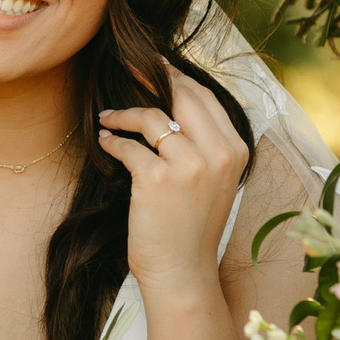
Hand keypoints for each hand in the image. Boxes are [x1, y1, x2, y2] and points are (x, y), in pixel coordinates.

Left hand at [98, 66, 248, 294]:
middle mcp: (217, 155)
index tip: (158, 66)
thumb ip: (206, 145)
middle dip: (153, 77)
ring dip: (124, 114)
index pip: (206, 99)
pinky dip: (113, 140)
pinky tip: (104, 141)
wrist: (183, 272)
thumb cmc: (192, 227)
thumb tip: (178, 104)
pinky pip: (129, 146)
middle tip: (129, 69)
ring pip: (152, 118)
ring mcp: (188, 166)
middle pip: (182, 97)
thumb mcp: (214, 181)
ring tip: (108, 117)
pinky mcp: (156, 180)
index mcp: (235, 151)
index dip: (179, 78)